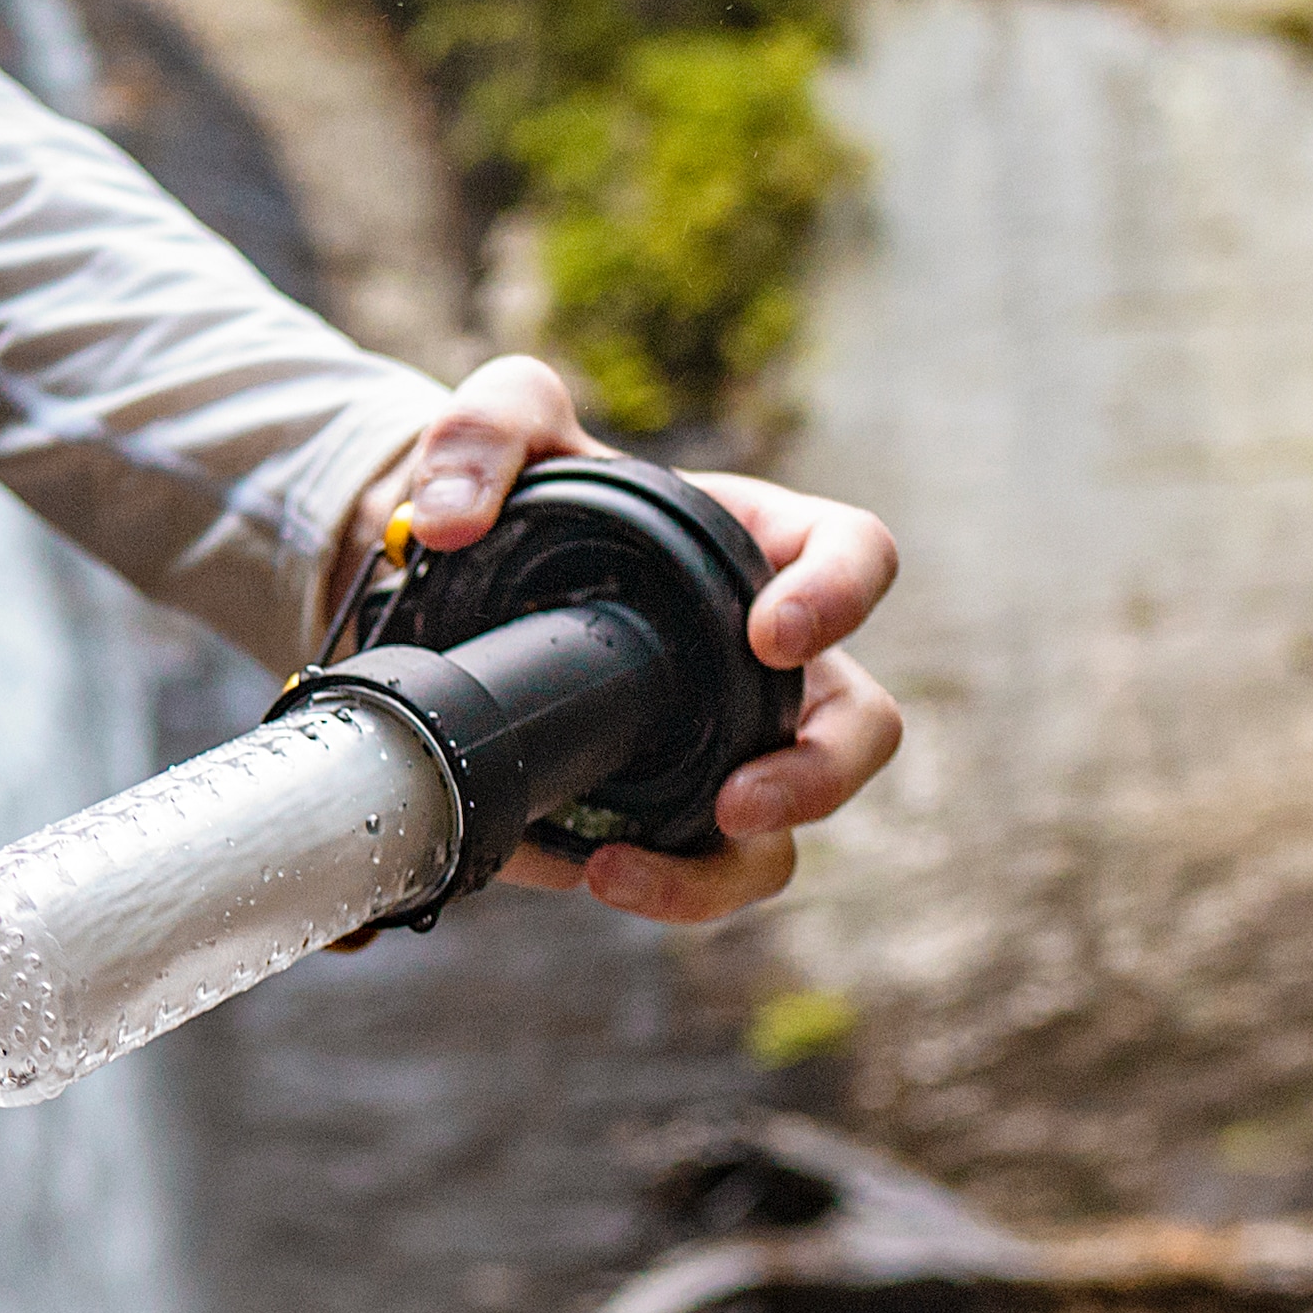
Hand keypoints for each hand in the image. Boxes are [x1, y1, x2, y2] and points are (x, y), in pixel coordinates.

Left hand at [345, 354, 905, 924]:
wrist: (459, 588)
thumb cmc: (523, 494)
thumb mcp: (502, 424)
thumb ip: (483, 430)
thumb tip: (452, 518)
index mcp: (764, 548)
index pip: (858, 557)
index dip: (840, 596)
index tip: (772, 631)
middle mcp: (768, 662)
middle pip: (861, 729)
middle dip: (819, 776)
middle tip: (738, 799)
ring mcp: (726, 748)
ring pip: (780, 835)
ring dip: (725, 869)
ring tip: (626, 870)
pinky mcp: (665, 814)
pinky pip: (696, 873)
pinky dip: (654, 888)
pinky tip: (581, 870)